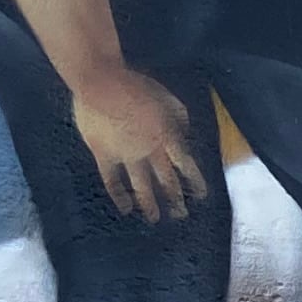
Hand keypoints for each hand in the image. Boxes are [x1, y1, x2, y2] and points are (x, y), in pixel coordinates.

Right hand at [72, 62, 207, 223]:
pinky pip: (112, 181)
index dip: (194, 180)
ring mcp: (126, 155)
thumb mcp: (165, 96)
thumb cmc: (133, 84)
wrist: (100, 82)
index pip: (185, 164)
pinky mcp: (104, 155)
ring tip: (156, 218)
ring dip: (150, 204)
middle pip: (166, 180)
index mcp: (166, 135)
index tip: (201, 195)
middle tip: (182, 215)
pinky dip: (119, 196)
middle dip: (176, 199)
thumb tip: (184, 132)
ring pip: (142, 186)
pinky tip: (126, 208)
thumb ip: (178, 115)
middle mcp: (149, 149)